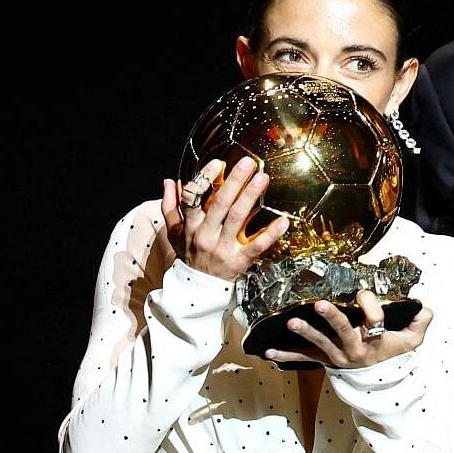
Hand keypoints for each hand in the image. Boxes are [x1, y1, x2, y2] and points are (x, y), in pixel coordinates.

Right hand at [160, 157, 288, 281]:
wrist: (195, 290)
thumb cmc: (188, 254)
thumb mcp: (173, 232)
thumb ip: (170, 206)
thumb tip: (170, 181)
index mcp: (190, 226)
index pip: (193, 199)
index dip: (204, 180)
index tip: (218, 163)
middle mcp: (205, 235)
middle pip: (220, 204)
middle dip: (234, 182)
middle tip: (248, 163)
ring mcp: (223, 248)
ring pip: (237, 219)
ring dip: (250, 197)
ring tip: (262, 178)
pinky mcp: (239, 261)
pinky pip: (256, 246)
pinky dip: (271, 234)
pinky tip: (283, 221)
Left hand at [264, 290, 432, 368]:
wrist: (380, 383)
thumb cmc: (394, 353)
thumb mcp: (412, 341)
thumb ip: (420, 322)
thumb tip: (425, 307)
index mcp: (376, 339)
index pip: (374, 320)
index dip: (370, 305)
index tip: (362, 294)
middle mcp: (354, 348)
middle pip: (343, 331)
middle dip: (331, 317)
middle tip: (319, 305)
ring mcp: (337, 355)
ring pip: (321, 344)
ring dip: (305, 333)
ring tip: (291, 322)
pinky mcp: (324, 360)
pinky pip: (304, 359)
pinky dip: (286, 356)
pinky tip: (268, 353)